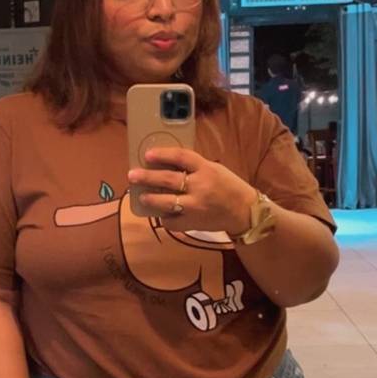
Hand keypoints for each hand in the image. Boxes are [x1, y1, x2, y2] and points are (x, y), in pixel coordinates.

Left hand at [127, 147, 256, 234]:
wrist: (244, 212)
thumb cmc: (229, 187)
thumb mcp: (215, 170)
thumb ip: (195, 167)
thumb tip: (167, 163)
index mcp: (206, 169)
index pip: (182, 157)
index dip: (163, 154)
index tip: (147, 155)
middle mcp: (200, 186)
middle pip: (169, 179)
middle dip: (147, 177)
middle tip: (132, 175)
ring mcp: (196, 206)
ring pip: (167, 202)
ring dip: (151, 200)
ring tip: (142, 197)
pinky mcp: (194, 223)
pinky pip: (173, 222)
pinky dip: (165, 219)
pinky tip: (160, 215)